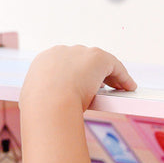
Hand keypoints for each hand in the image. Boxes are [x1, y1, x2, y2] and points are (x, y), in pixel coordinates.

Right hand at [20, 45, 136, 110]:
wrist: (48, 103)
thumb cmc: (38, 110)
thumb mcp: (34, 103)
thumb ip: (39, 101)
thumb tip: (39, 110)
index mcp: (43, 61)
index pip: (63, 65)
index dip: (74, 75)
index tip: (80, 86)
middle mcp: (61, 52)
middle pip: (82, 60)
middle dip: (91, 73)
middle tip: (101, 89)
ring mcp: (80, 53)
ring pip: (99, 63)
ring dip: (109, 76)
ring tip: (118, 88)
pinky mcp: (98, 58)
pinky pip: (115, 66)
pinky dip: (123, 77)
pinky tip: (129, 87)